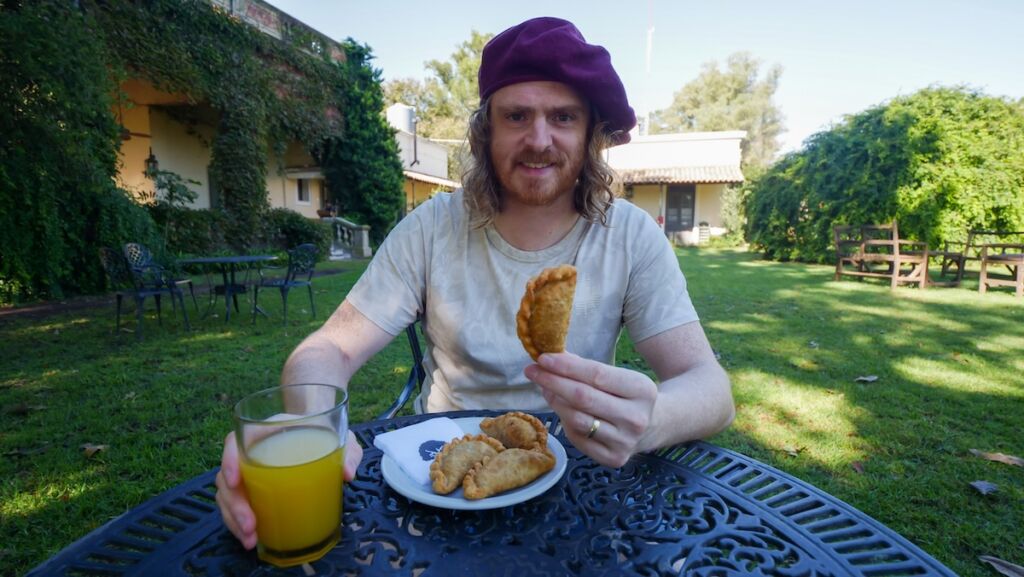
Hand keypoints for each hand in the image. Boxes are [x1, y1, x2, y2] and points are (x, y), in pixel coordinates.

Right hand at [215, 429, 362, 547]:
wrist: (320, 436)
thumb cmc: (324, 433)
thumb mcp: (340, 436)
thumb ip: (348, 451)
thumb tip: (346, 473)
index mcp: (265, 432)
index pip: (234, 442)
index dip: (229, 460)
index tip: (235, 480)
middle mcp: (251, 453)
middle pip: (227, 477)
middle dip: (234, 505)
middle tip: (251, 526)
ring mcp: (250, 474)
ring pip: (228, 496)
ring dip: (234, 520)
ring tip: (250, 539)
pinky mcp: (253, 492)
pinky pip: (236, 507)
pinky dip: (238, 524)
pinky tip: (251, 539)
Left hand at [525, 352, 657, 467]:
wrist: (655, 425)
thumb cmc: (627, 394)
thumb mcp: (617, 376)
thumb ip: (585, 367)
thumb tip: (550, 358)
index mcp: (642, 390)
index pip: (596, 374)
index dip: (566, 366)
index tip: (543, 358)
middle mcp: (635, 418)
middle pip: (583, 397)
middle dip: (552, 381)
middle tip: (532, 371)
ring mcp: (625, 442)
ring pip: (576, 419)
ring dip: (555, 401)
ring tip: (545, 388)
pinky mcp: (613, 459)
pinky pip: (577, 438)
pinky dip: (564, 421)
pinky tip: (562, 410)